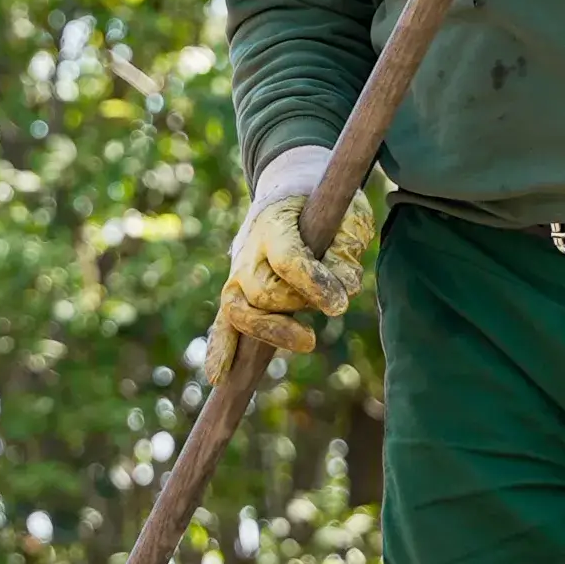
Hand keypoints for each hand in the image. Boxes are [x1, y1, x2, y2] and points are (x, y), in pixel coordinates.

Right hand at [215, 156, 373, 360]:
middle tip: (326, 319)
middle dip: (294, 309)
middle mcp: (249, 249)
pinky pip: (224, 323)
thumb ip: (345, 251)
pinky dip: (220, 348)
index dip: (313, 283)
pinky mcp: (238, 291)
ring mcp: (239, 272)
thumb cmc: (325, 202)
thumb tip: (342, 292)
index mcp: (275, 221)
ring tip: (307, 341)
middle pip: (262, 292)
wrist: (292, 186)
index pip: (288, 259)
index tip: (339, 305)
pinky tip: (217, 377)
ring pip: (239, 311)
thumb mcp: (347, 215)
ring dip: (270, 332)